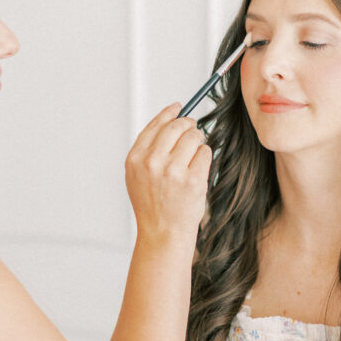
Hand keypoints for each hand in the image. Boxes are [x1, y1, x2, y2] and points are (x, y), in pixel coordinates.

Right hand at [125, 103, 211, 241]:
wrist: (163, 233)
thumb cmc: (153, 205)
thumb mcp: (137, 176)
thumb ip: (148, 150)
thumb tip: (168, 120)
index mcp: (135, 159)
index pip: (155, 125)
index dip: (169, 113)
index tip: (178, 107)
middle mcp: (152, 163)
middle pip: (177, 126)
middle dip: (188, 124)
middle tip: (193, 129)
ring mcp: (173, 171)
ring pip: (194, 137)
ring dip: (198, 141)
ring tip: (194, 155)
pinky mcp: (193, 180)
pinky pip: (205, 152)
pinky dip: (204, 157)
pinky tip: (197, 170)